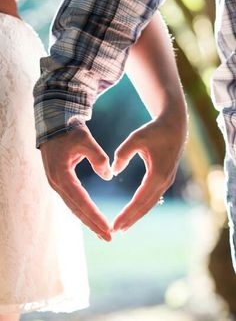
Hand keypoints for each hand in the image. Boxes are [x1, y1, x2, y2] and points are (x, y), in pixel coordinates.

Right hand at [39, 124, 112, 240]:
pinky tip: (92, 218)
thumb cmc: (69, 131)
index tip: (108, 228)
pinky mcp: (60, 182)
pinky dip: (83, 211)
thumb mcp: (85, 139)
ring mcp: (57, 184)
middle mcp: (57, 184)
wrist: (54, 125)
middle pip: (77, 209)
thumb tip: (108, 176)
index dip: (94, 216)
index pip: (81, 201)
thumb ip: (98, 157)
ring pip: (74, 207)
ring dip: (88, 220)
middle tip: (108, 238)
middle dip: (93, 224)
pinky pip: (73, 200)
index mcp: (62, 176)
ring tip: (102, 233)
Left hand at [111, 112, 186, 232]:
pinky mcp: (164, 179)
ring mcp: (166, 181)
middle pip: (145, 206)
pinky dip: (142, 206)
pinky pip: (152, 197)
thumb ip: (123, 153)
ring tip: (123, 226)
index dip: (127, 213)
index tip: (115, 224)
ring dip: (136, 215)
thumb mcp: (136, 138)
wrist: (174, 126)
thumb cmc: (154, 130)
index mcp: (157, 174)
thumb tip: (113, 171)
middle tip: (115, 231)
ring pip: (149, 203)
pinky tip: (133, 212)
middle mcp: (163, 181)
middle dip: (131, 219)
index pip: (139, 199)